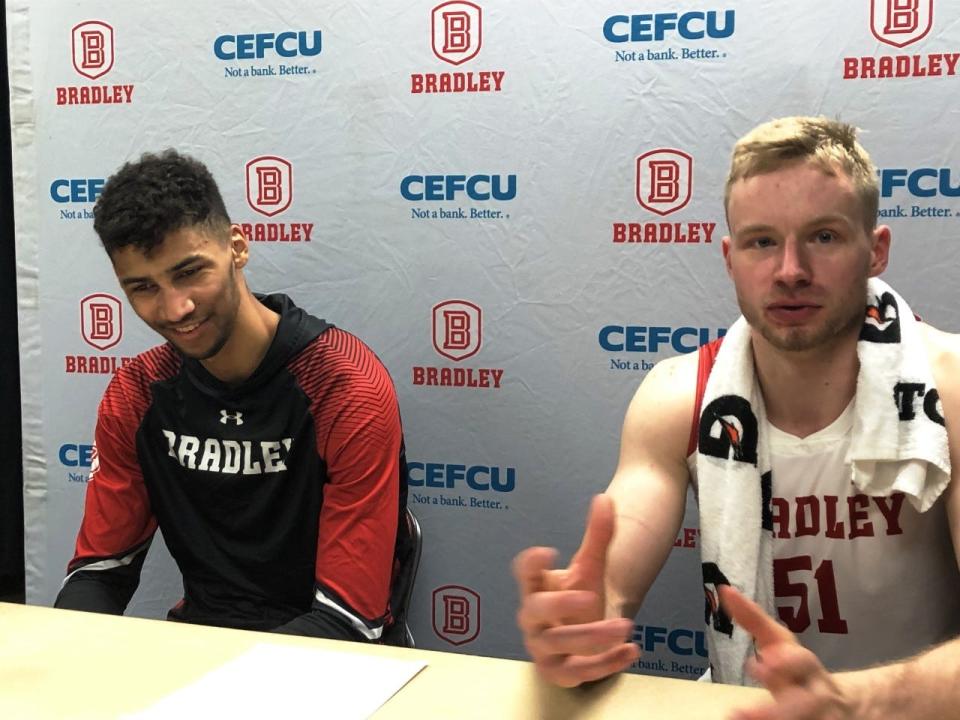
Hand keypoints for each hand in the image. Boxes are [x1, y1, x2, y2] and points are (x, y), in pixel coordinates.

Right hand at [513, 494, 639, 686]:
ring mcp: (543, 647)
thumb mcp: (590, 565)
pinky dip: (605, 664)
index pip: (525, 572)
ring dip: (592, 636)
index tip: (548, 552)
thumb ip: (598, 534)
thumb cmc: (579, 594)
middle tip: (590, 596)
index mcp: (536, 586)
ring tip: (625, 626)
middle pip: (535, 610)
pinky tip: (631, 651)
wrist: (583, 633)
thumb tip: (605, 499)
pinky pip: (579, 672)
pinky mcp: (559, 672)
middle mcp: (533, 617)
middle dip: (560, 604)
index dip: (531, 563)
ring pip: (558, 644)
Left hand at [719, 585, 856, 719]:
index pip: (803, 663)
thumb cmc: (799, 671)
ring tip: (739, 719)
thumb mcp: (780, 644)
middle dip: (775, 710)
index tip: (764, 661)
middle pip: (805, 704)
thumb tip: (725, 590)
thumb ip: (753, 620)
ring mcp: (823, 718)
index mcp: (809, 669)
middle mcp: (818, 696)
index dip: (788, 662)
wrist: (846, 706)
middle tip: (739, 713)